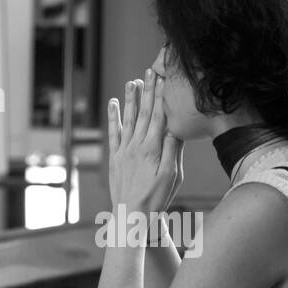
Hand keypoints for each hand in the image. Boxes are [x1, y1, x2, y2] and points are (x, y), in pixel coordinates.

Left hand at [107, 67, 182, 216]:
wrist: (131, 216)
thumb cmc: (156, 198)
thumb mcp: (172, 176)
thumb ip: (172, 150)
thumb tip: (175, 127)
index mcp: (152, 148)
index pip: (158, 116)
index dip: (161, 96)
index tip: (164, 78)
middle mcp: (136, 145)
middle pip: (144, 113)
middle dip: (148, 91)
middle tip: (150, 71)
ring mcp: (123, 151)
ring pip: (129, 119)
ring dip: (131, 99)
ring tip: (133, 81)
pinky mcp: (115, 158)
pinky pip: (113, 133)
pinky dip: (113, 117)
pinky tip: (114, 103)